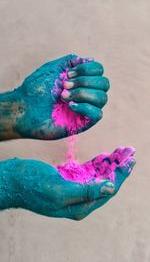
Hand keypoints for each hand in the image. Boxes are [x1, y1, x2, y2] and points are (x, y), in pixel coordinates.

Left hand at [0, 54, 108, 139]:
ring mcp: (85, 108)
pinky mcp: (82, 123)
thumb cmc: (35, 89)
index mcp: (80, 81)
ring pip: (102, 98)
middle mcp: (85, 94)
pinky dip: (85, 107)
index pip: (99, 71)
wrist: (23, 109)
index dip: (87, 69)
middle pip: (104, 83)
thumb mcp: (53, 68)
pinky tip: (70, 106)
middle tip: (64, 85)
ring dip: (82, 93)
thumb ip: (71, 61)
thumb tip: (90, 59)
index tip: (67, 74)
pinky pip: (98, 114)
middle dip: (84, 81)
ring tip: (63, 96)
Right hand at [0, 153, 135, 219]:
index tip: (131, 160)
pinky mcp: (67, 180)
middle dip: (118, 167)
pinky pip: (87, 172)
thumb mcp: (60, 189)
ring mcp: (73, 190)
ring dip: (109, 164)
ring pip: (98, 176)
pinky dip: (96, 164)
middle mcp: (79, 201)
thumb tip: (111, 188)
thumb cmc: (32, 185)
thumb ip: (86, 191)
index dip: (121, 175)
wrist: (12, 180)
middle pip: (105, 182)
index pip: (108, 190)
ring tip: (121, 152)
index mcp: (79, 207)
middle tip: (129, 152)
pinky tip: (104, 157)